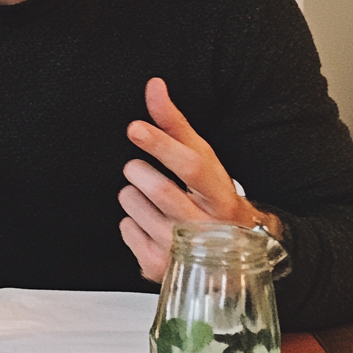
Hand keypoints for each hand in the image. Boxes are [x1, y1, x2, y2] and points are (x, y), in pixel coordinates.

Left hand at [118, 77, 281, 281]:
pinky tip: (151, 222)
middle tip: (145, 172)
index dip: (161, 144)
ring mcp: (182, 252)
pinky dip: (130, 219)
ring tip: (153, 200)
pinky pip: (124, 227)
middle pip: (157, 187)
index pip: (191, 166)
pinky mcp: (158, 268)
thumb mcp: (203, 160)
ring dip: (133, 193)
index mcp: (222, 197)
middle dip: (140, 170)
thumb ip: (174, 123)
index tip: (136, 128)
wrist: (228, 256)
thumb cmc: (212, 199)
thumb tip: (154, 85)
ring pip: (132, 204)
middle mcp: (206, 229)